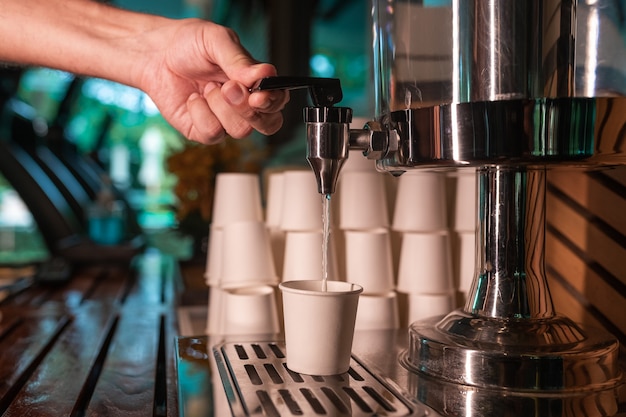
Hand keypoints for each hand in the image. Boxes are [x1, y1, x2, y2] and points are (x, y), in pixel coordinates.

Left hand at [136, 19, 288, 143]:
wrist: (156, 54)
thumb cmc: (189, 44)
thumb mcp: (217, 41)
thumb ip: (241, 60)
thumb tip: (264, 75)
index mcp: (257, 84)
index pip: (279, 101)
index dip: (273, 102)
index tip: (258, 95)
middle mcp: (246, 106)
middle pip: (268, 124)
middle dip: (248, 109)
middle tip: (229, 88)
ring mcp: (226, 121)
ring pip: (241, 131)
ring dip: (221, 107)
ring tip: (207, 87)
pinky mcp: (205, 131)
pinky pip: (213, 133)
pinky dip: (201, 112)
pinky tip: (194, 98)